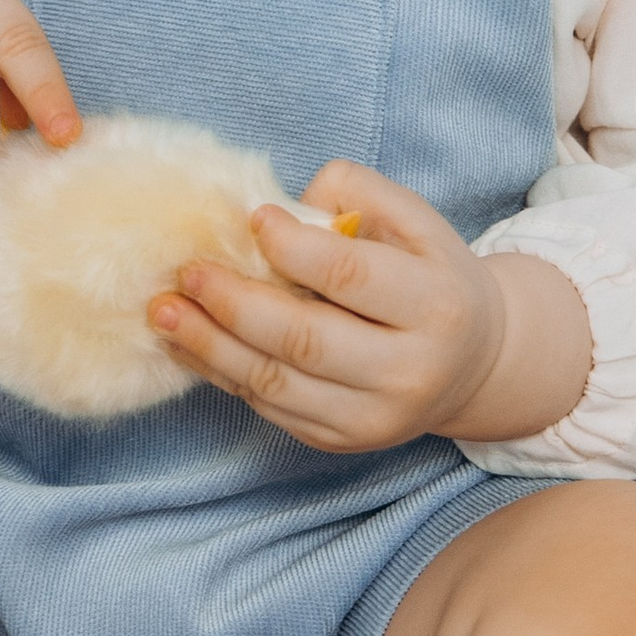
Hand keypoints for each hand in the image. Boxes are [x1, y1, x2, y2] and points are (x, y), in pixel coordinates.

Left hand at [148, 161, 592, 452]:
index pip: (351, 277)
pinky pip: (270, 407)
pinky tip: (190, 342)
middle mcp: (410, 370)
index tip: (251, 219)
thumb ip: (354, 195)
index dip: (292, 246)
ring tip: (162, 311)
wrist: (473, 361)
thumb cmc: (428, 274)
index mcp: (436, 305)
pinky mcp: (343, 440)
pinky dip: (223, 373)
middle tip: (186, 272)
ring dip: (209, 346)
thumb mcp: (414, 220)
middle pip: (305, 340)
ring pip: (277, 383)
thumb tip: (278, 205)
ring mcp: (375, 416)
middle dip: (234, 304)